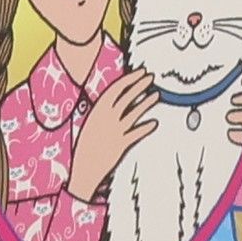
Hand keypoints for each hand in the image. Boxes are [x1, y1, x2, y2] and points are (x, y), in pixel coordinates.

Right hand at [68, 69, 157, 202]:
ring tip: (157, 95)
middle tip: (151, 78)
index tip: (141, 72)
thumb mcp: (91, 123)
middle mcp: (107, 118)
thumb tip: (118, 100)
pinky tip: (155, 123)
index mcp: (97, 110)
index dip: (130, 79)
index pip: (116, 88)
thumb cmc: (86, 145)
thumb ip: (104, 111)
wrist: (84, 168)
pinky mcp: (122, 144)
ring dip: (146, 103)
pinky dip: (146, 127)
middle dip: (140, 85)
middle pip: (127, 97)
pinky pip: (137, 133)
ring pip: (134, 113)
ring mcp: (115, 130)